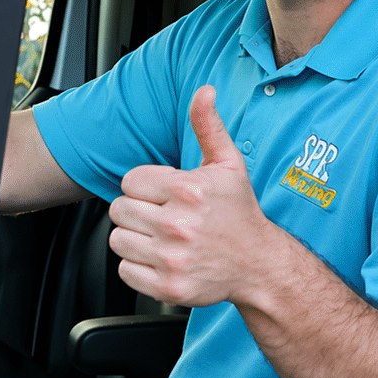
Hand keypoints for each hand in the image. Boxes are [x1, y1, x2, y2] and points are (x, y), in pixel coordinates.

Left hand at [108, 85, 283, 306]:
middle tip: (163, 216)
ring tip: (162, 237)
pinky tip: (162, 259)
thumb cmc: (239, 212)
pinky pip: (125, 271)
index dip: (145, 186)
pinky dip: (138, 266)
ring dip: (135, 238)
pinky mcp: (167, 286)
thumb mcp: (228, 164)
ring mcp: (172, 258)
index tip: (165, 195)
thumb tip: (204, 91)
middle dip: (137, 211)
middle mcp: (178, 225)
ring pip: (118, 240)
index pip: (130, 181)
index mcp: (188, 190)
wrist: (258, 262)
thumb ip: (209, 126)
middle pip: (119, 210)